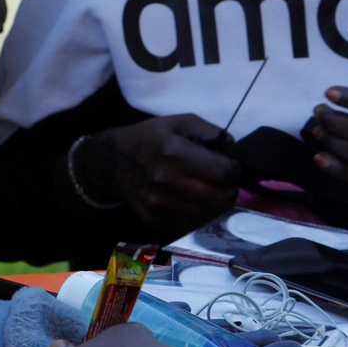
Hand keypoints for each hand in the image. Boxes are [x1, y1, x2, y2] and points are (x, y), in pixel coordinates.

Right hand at [83, 116, 239, 231]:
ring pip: (208, 214)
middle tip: (226, 182)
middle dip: (230, 189)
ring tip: (211, 191)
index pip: (222, 172)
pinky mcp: (153, 220)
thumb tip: (231, 148)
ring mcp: (158, 204)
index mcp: (173, 153)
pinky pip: (190, 224)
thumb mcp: (178, 122)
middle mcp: (166, 181)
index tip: (231, 166)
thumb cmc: (150, 138)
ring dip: (216, 204)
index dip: (234, 170)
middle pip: (219, 198)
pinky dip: (199, 214)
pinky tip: (195, 200)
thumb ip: (209, 131)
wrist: (113, 161)